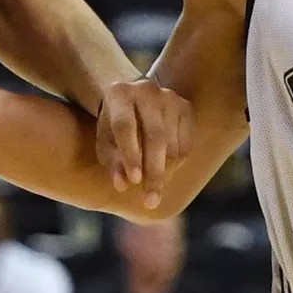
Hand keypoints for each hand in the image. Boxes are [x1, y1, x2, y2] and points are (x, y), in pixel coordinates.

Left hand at [97, 75, 194, 209]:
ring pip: (173, 143)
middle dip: (154, 172)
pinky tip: (166, 171)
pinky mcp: (186, 107)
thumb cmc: (114, 124)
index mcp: (119, 94)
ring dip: (165, 171)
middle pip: (155, 136)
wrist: (134, 98)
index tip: (134, 181)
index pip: (125, 126)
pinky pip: (187, 144)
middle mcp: (147, 91)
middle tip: (150, 201)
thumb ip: (112, 162)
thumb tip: (122, 185)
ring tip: (154, 187)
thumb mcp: (105, 141)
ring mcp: (170, 97)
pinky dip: (177, 164)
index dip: (130, 155)